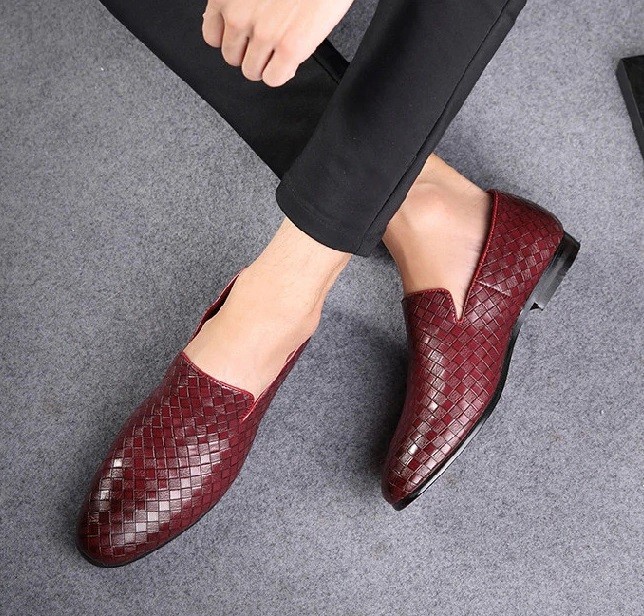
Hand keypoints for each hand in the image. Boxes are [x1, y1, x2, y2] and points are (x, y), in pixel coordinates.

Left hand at [202, 0, 353, 86]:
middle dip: (248, 53)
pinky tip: (290, 60)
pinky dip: (281, 73)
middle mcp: (239, 15)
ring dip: (265, 65)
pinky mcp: (290, 48)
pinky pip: (273, 78)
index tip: (243, 38)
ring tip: (280, 49)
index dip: (232, 39)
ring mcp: (264, 33)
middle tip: (267, 43)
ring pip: (251, 71)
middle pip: (232, 58)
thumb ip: (240, 1)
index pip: (213, 37)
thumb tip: (238, 27)